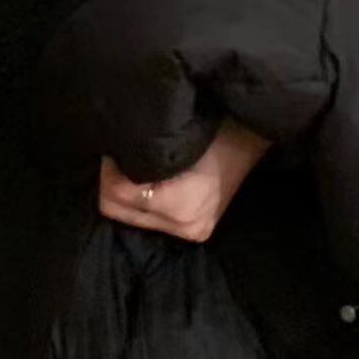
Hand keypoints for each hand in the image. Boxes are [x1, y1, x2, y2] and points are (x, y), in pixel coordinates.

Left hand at [99, 120, 271, 242]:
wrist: (250, 135)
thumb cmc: (214, 127)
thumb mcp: (174, 136)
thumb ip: (140, 151)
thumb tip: (107, 147)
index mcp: (182, 206)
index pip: (118, 195)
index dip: (109, 168)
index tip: (114, 146)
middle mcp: (186, 226)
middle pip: (118, 211)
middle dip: (112, 181)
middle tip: (118, 154)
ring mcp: (191, 232)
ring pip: (130, 216)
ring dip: (125, 190)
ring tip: (133, 163)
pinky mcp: (193, 230)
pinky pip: (148, 218)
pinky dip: (140, 198)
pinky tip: (147, 178)